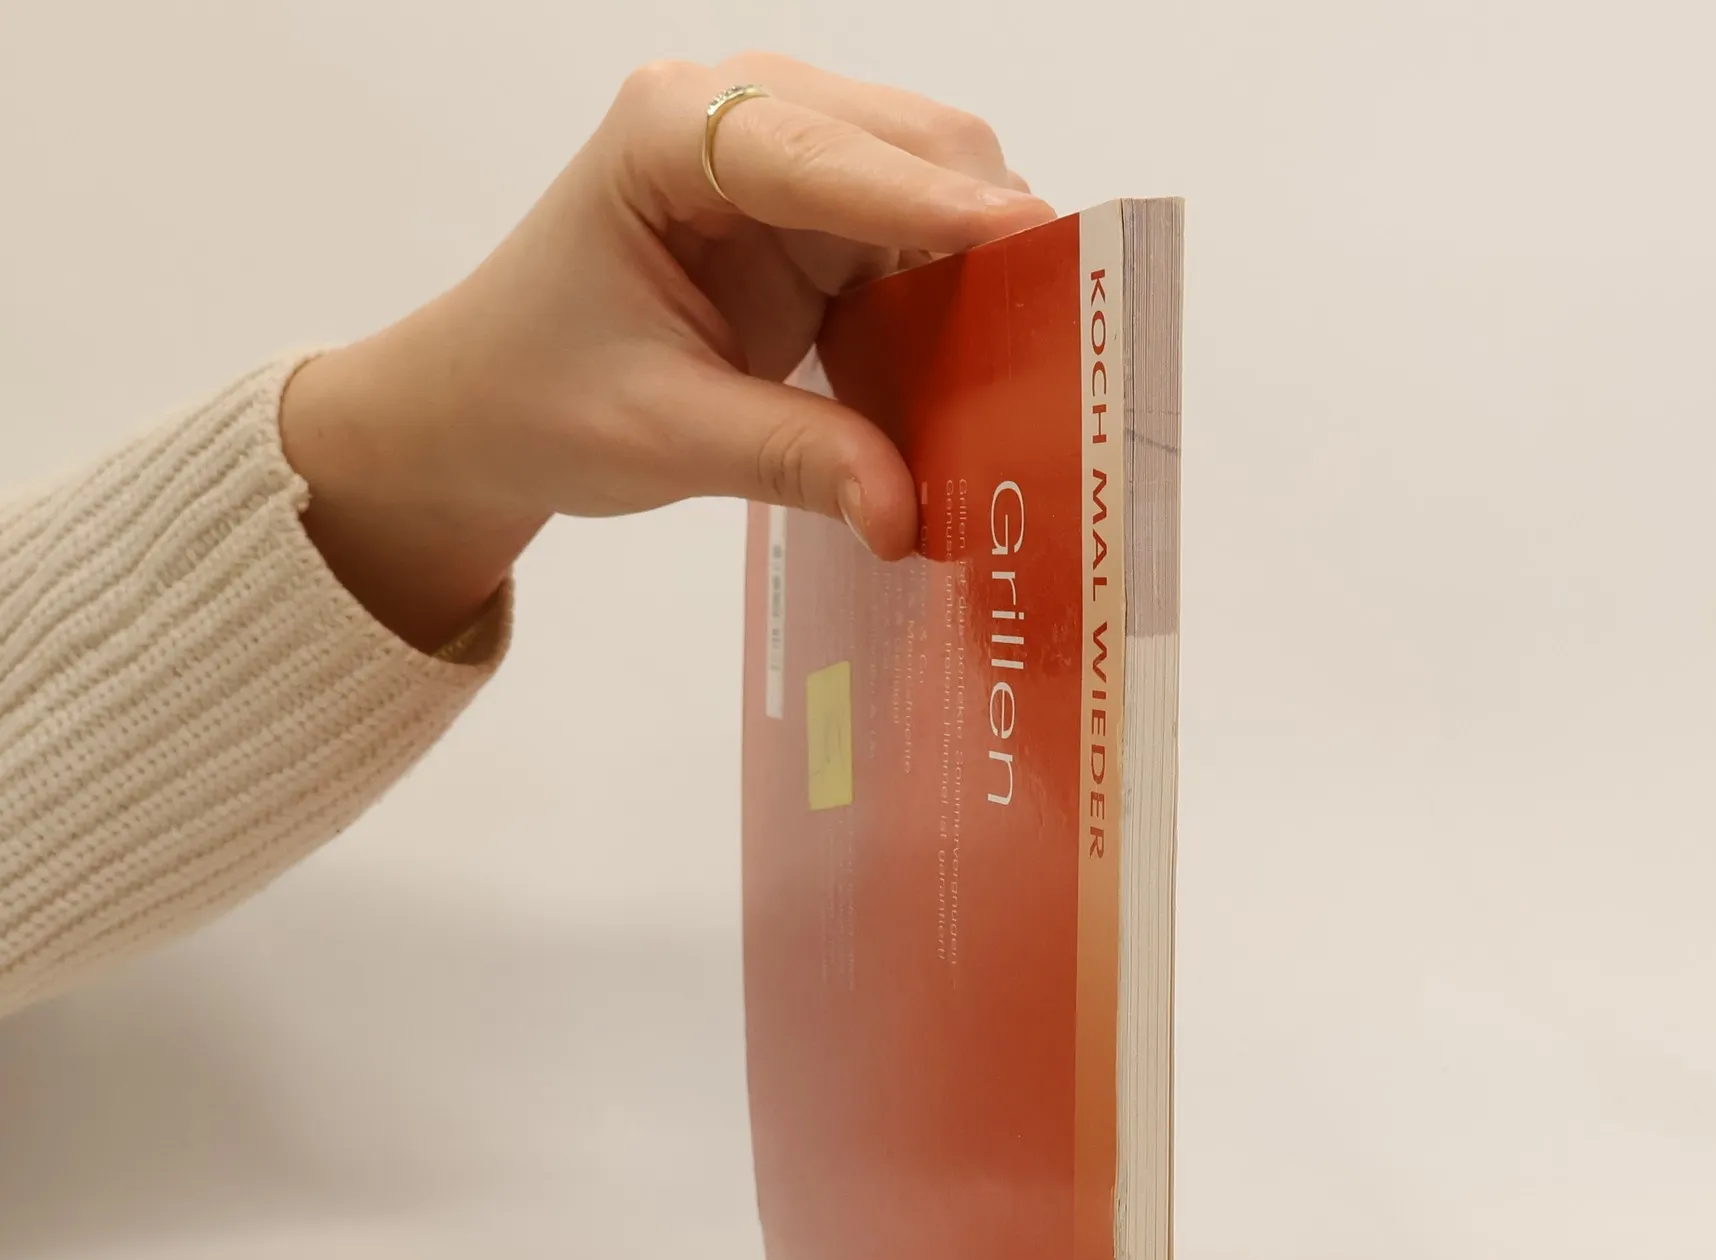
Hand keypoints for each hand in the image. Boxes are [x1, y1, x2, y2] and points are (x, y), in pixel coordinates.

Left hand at [280, 54, 1052, 647]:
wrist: (485, 406)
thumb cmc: (538, 399)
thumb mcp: (661, 436)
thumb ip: (790, 459)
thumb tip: (907, 512)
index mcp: (667, 135)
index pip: (823, 156)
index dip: (931, 201)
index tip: (1029, 240)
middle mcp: (735, 116)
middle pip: (908, 141)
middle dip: (985, 227)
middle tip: (1056, 331)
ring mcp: (783, 160)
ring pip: (931, 179)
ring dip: (982, 262)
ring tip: (1030, 353)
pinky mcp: (812, 217)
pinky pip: (916, 236)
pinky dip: (956, 292)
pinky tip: (976, 358)